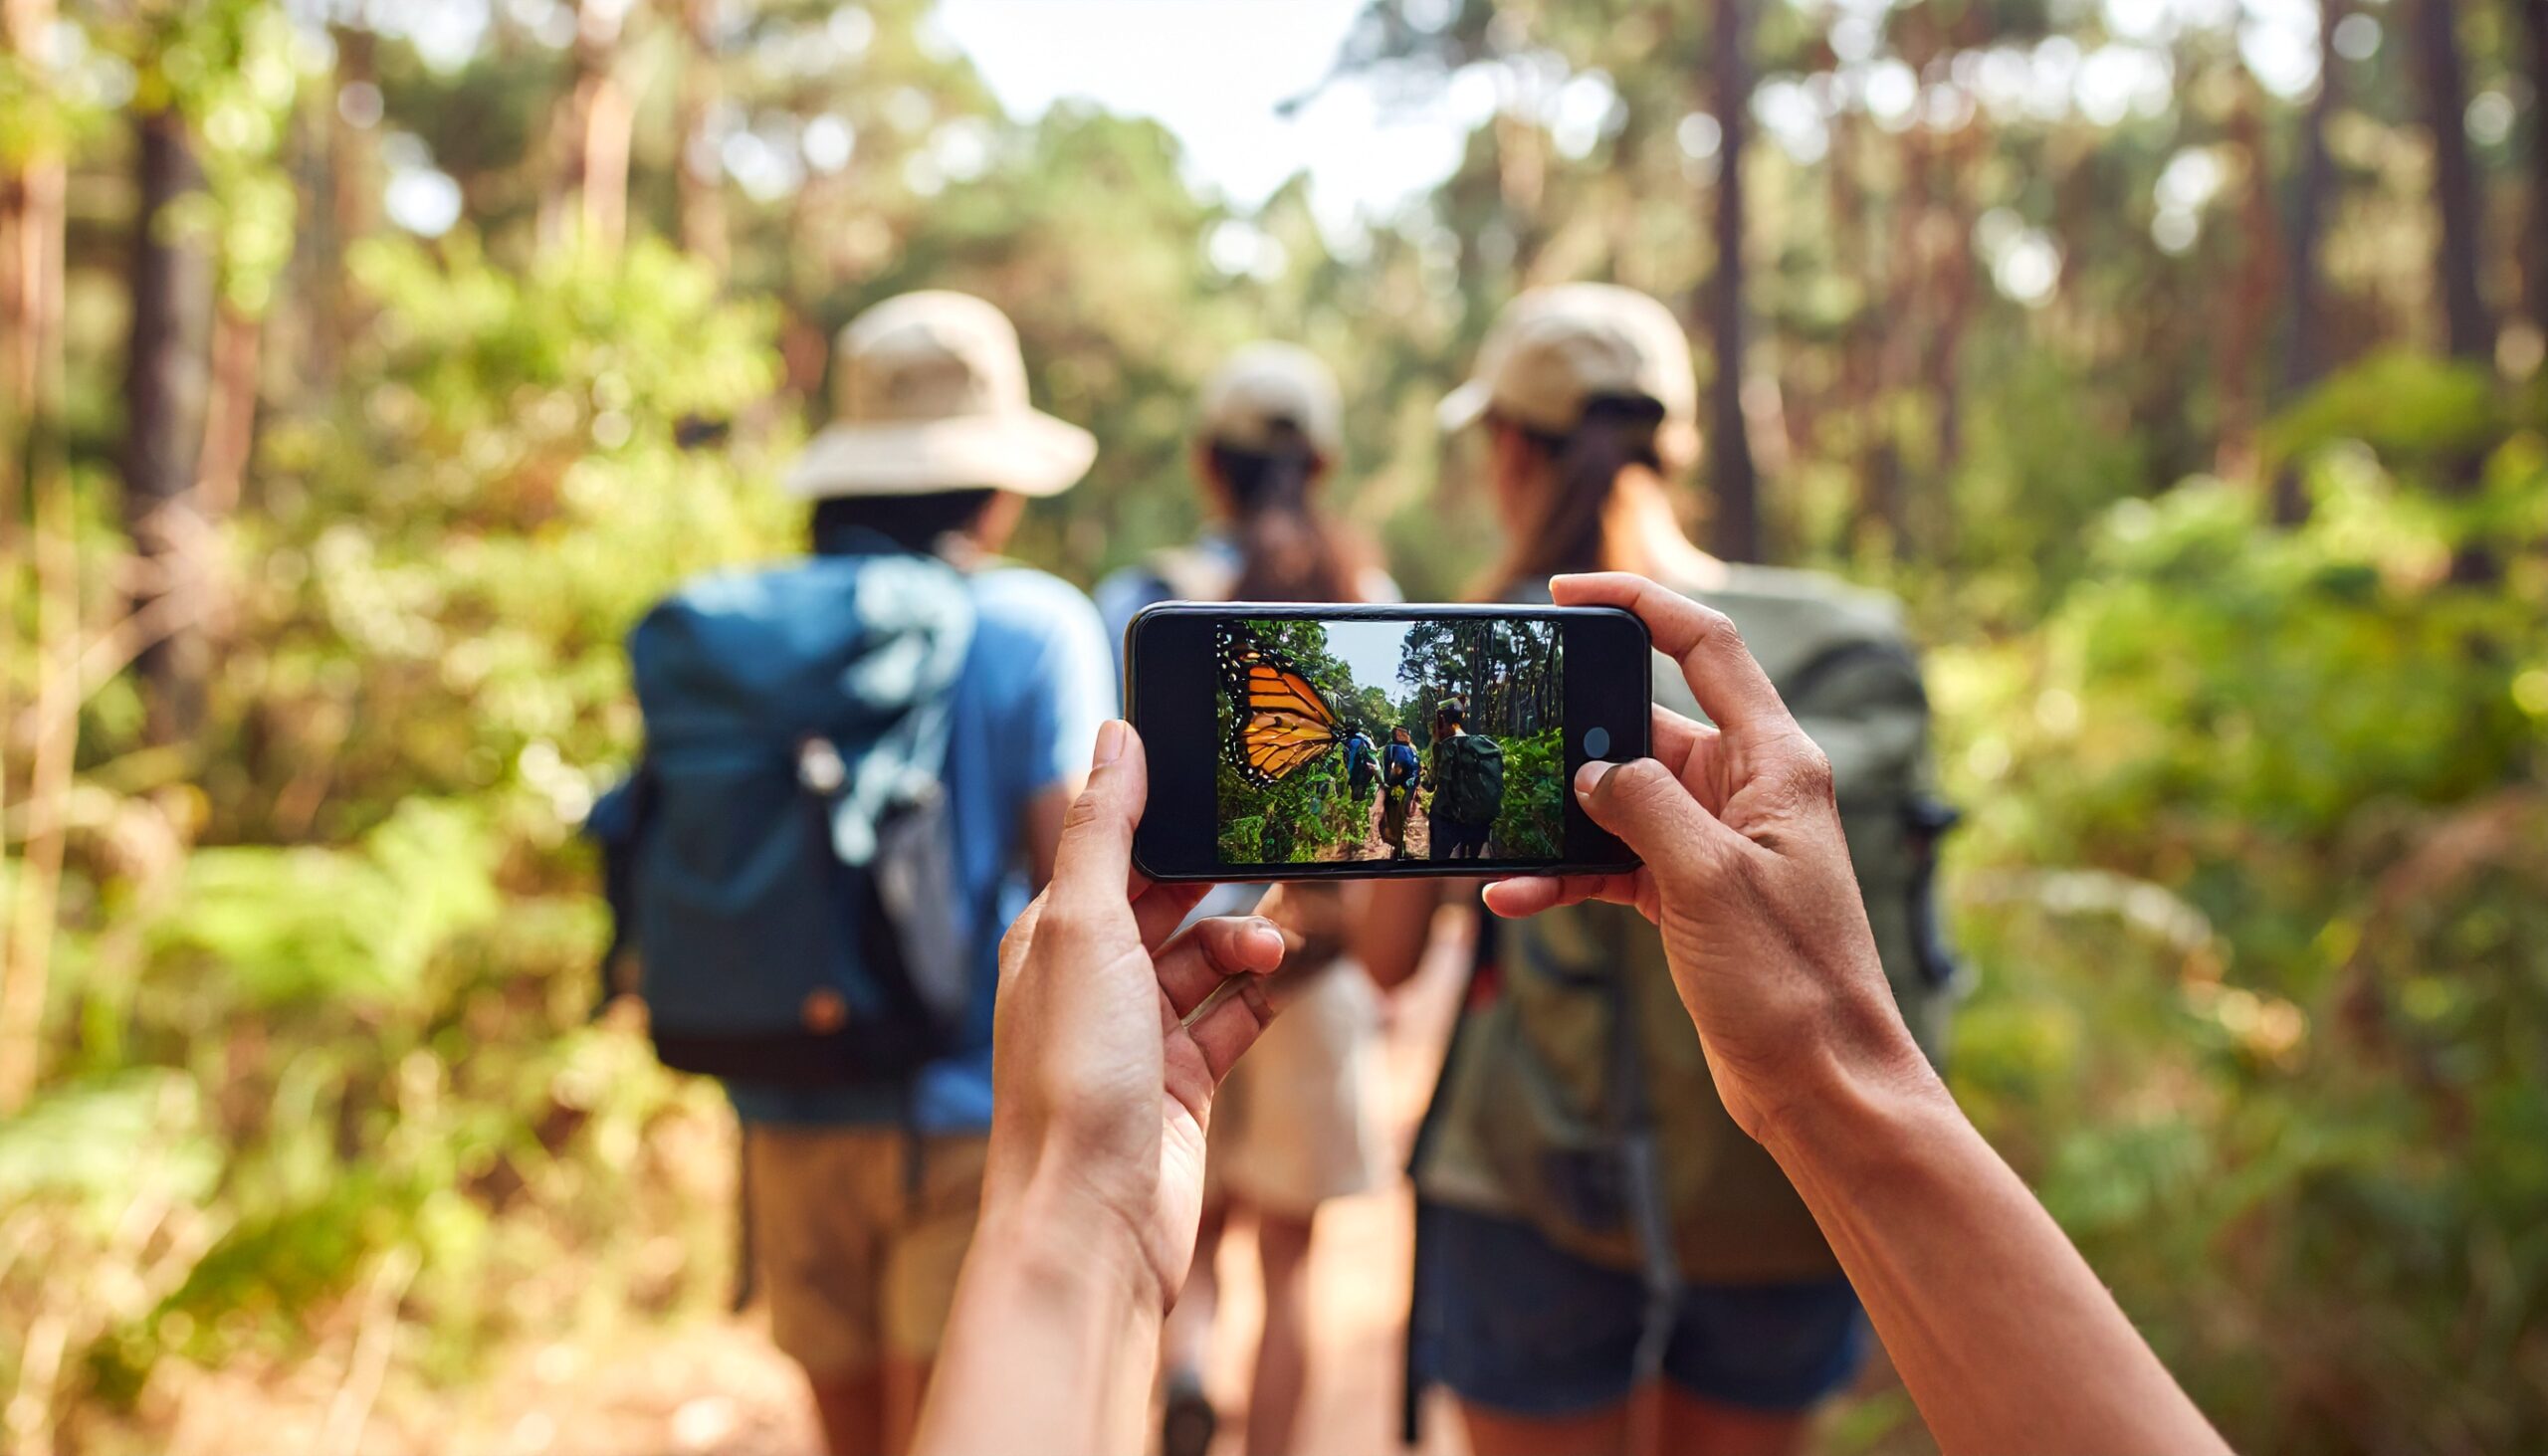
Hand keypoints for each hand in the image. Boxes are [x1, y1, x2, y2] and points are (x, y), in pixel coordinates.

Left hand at [981, 720, 1286, 1311]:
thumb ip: (1103, 828)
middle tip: (1275, 852)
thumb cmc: (1073, 1076)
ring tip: (1277, 945)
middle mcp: (1089, 984)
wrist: (1093, 1222)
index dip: (1160, 815)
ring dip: (1246, 943)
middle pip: (1163, 903)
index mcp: (1049, 939)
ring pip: (1205, 961)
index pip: (1109, 851)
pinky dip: (1259, 998)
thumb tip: (1114, 734)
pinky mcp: (1181, 1088)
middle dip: (1217, 879)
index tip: (1220, 781)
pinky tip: (1284, 982)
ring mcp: (1136, 1039)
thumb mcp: (1082, 927)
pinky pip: (1231, 1021)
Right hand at [1483, 573, 1935, 1142]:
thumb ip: (1643, 805)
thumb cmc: (1791, 981)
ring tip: (1496, 827)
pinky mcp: (1693, 893)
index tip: (1567, 590)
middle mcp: (1748, 789)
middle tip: (1505, 727)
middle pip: (1645, 723)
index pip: (1704, 646)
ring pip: (1620, 797)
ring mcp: (1718, 842)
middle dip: (1575, 727)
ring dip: (1560, 815)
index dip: (1639, 603)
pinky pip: (1616, 862)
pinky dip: (1568, 875)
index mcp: (1775, 761)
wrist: (1823, 1084)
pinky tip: (1514, 896)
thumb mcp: (1708, 879)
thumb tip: (1592, 768)